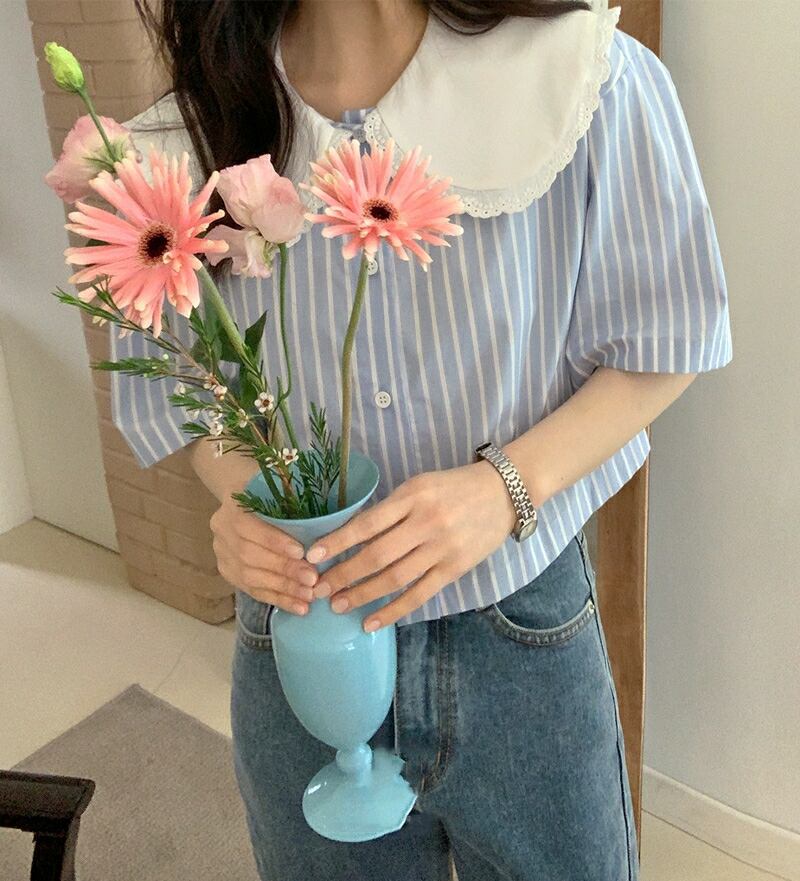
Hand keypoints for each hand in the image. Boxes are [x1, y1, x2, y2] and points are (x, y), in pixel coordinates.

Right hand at [210, 493, 318, 614]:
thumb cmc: (270, 494)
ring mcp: (223, 554)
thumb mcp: (278, 488)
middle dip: (284, 570)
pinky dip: (279, 600)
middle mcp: (222, 531)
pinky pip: (254, 591)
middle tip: (312, 579)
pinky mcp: (229, 573)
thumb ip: (289, 500)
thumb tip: (321, 518)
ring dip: (284, 589)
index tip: (301, 552)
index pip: (249, 527)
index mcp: (233, 506)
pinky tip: (300, 607)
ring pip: (251, 577)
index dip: (274, 542)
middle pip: (250, 556)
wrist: (244, 502)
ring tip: (309, 596)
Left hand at [306, 461, 516, 629]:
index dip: (338, 541)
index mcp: (412, 496)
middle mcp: (426, 522)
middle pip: (377, 555)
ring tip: (338, 606)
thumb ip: (392, 509)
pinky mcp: (455, 568)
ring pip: (395, 578)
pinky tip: (372, 622)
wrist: (505, 492)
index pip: (367, 523)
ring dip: (363, 594)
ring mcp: (442, 548)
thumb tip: (352, 536)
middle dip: (344, 574)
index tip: (313, 556)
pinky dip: (394, 610)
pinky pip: (420, 594)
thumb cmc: (454, 487)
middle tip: (317, 590)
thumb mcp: (420, 485)